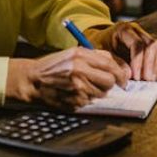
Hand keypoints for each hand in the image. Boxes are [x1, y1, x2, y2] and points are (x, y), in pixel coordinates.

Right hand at [5, 47, 129, 110]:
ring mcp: (76, 88)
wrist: (32, 80)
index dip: (120, 74)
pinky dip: (85, 99)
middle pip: (109, 81)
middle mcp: (79, 70)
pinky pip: (89, 102)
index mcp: (80, 55)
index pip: (110, 65)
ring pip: (101, 94)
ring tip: (81, 86)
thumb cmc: (53, 66)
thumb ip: (96, 56)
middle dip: (109, 84)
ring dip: (96, 92)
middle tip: (102, 83)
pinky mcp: (73, 101)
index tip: (123, 79)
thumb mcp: (73, 53)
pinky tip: (73, 93)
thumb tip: (119, 66)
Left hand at [84, 22, 156, 80]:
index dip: (138, 61)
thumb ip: (115, 63)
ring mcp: (144, 34)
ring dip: (156, 65)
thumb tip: (129, 75)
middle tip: (146, 80)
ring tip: (150, 79)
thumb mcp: (102, 53)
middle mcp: (137, 30)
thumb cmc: (100, 46)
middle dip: (149, 65)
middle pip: (151, 45)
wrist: (101, 39)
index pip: (137, 44)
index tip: (136, 77)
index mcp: (124, 29)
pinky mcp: (150, 42)